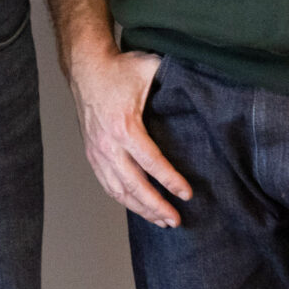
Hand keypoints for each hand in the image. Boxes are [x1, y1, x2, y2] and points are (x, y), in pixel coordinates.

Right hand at [63, 41, 192, 227]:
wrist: (86, 67)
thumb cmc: (119, 68)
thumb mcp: (149, 69)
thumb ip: (175, 79)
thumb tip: (202, 85)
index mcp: (124, 126)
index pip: (151, 163)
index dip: (170, 181)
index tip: (187, 194)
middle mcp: (108, 143)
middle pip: (133, 185)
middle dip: (156, 206)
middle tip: (175, 220)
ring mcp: (97, 151)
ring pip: (118, 190)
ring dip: (140, 209)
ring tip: (160, 221)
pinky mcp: (91, 153)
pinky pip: (107, 184)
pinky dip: (122, 200)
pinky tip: (137, 207)